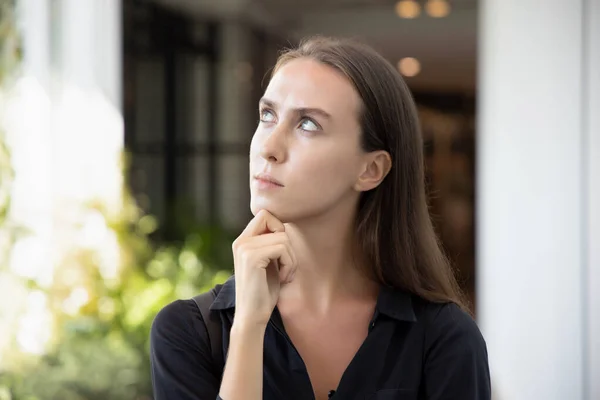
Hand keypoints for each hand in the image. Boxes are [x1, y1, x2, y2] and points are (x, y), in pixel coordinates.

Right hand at [231, 210, 297, 326]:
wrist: (252, 317)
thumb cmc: (264, 292)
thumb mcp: (269, 262)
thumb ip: (271, 243)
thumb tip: (284, 226)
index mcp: (243, 241)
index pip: (265, 214)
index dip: (279, 229)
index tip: (280, 253)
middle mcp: (241, 241)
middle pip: (275, 222)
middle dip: (287, 243)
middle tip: (285, 264)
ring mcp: (244, 248)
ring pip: (283, 238)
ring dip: (291, 259)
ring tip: (284, 275)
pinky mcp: (251, 257)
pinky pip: (283, 248)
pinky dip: (290, 265)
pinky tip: (282, 279)